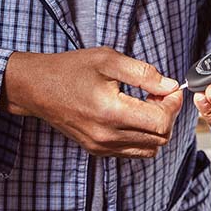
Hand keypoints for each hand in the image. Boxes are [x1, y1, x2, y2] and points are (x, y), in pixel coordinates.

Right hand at [1, 47, 182, 157]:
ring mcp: (101, 146)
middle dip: (166, 115)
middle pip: (159, 138)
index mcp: (111, 112)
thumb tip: (170, 86)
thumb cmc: (70, 69)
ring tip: (144, 103)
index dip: (172, 104)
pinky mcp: (97, 150)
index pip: (160, 121)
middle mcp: (107, 136)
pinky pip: (132, 151)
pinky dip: (141, 136)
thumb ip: (143, 73)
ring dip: (155, 127)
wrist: (38, 87)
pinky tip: (131, 114)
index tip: (171, 89)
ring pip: (149, 148)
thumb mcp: (107, 59)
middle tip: (158, 94)